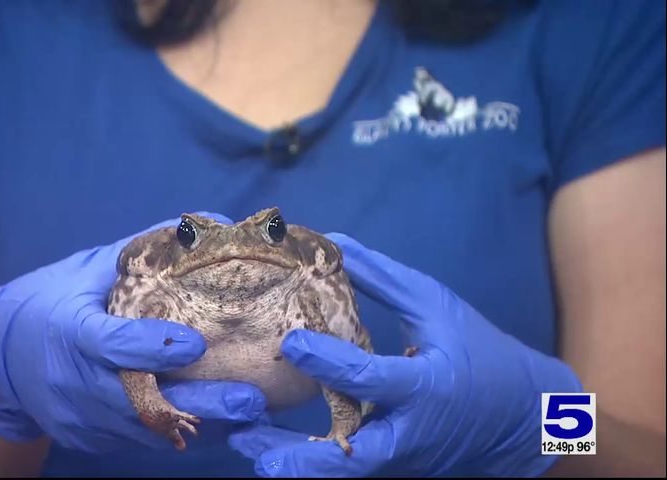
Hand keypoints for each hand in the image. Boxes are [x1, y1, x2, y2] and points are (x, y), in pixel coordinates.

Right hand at [0, 213, 266, 454]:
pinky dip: (175, 434)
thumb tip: (206, 227)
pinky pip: (136, 442)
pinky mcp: (86, 439)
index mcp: (70, 332)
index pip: (111, 344)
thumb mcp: (87, 270)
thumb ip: (142, 252)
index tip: (198, 344)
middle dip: (199, 404)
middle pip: (139, 401)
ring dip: (199, 424)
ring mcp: (79, 417)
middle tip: (250, 400)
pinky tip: (214, 424)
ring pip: (144, 431)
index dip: (153, 347)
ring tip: (247, 414)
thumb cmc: (49, 301)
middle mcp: (73, 382)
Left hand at [228, 233, 582, 476]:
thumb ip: (385, 279)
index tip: (289, 342)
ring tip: (249, 447)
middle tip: (248, 438)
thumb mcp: (438, 307)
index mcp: (427, 387)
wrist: (527, 417)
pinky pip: (350, 467)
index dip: (328, 361)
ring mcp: (403, 456)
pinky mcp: (396, 465)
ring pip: (344, 471)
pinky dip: (313, 462)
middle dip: (298, 455)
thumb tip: (335, 243)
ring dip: (295, 464)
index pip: (371, 379)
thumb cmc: (482, 353)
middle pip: (350, 455)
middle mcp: (410, 431)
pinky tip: (274, 450)